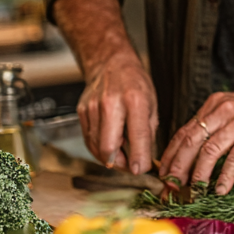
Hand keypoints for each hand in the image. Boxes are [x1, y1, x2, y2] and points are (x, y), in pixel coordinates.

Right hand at [76, 55, 157, 174]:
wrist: (111, 63)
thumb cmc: (135, 83)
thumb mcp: (152, 104)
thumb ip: (147, 133)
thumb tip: (144, 161)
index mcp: (135, 100)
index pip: (137, 137)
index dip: (139, 159)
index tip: (141, 170)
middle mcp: (111, 104)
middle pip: (109, 147)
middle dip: (120, 164)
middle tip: (130, 166)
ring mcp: (93, 108)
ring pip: (96, 147)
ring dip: (110, 158)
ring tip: (122, 154)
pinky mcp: (82, 112)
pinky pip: (89, 140)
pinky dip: (99, 148)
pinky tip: (110, 145)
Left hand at [158, 88, 233, 194]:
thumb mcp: (233, 110)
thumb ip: (213, 125)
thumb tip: (191, 152)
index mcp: (214, 105)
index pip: (183, 131)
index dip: (170, 156)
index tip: (163, 175)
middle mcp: (223, 110)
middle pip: (190, 142)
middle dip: (177, 168)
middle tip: (171, 188)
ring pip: (208, 152)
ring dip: (198, 176)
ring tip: (194, 192)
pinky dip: (224, 177)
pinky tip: (220, 189)